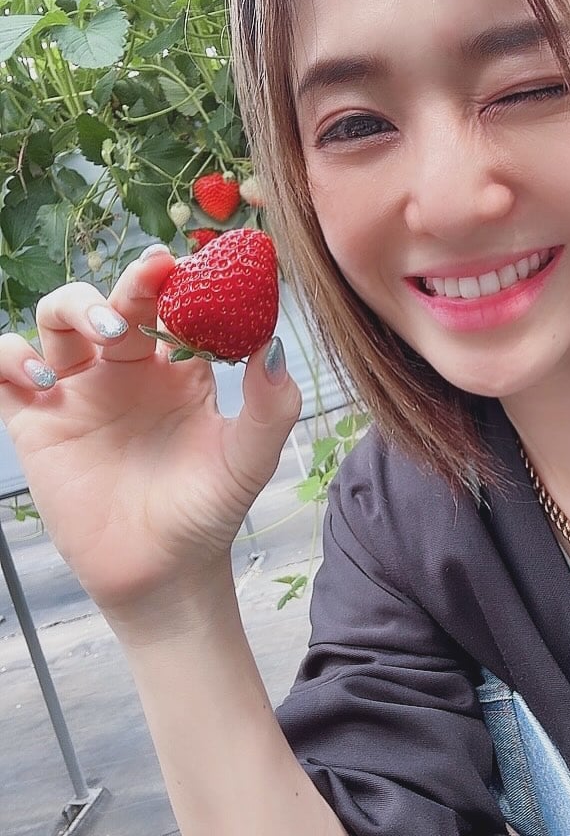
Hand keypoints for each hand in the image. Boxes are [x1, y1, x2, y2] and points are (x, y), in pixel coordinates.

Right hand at [0, 246, 300, 618]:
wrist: (163, 571)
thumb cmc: (208, 511)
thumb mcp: (248, 460)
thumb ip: (270, 407)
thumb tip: (276, 345)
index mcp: (179, 369)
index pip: (176, 305)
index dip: (185, 280)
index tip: (201, 263)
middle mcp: (127, 370)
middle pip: (119, 298)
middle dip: (134, 281)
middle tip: (154, 277)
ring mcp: (79, 391)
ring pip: (60, 318)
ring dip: (77, 307)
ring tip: (108, 332)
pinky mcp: (37, 420)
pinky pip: (5, 370)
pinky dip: (9, 355)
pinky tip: (40, 377)